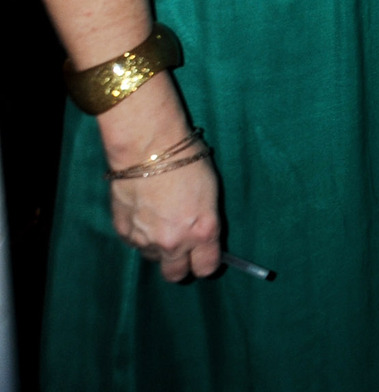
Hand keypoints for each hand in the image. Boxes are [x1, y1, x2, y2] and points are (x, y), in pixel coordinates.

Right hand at [111, 153, 222, 281]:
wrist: (148, 148)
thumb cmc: (188, 161)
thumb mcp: (211, 194)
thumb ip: (205, 221)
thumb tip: (202, 234)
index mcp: (203, 231)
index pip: (206, 267)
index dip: (207, 262)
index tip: (205, 255)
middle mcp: (174, 242)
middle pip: (176, 274)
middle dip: (181, 265)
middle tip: (182, 249)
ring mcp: (146, 240)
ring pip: (154, 257)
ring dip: (158, 246)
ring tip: (160, 220)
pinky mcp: (123, 233)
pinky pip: (135, 243)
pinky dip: (140, 234)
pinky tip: (143, 213)